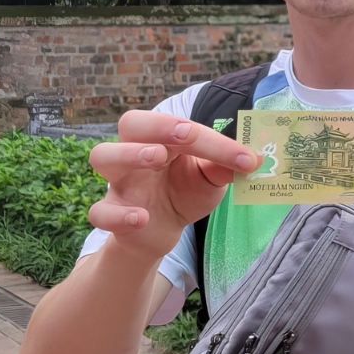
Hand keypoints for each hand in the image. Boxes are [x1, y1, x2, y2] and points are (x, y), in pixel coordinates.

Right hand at [86, 110, 260, 261]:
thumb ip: (225, 167)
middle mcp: (136, 153)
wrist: (162, 230)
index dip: (212, 140)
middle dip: (157, 125)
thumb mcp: (209, 178)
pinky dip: (117, 214)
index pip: (180, 127)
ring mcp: (120, 182)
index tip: (245, 157)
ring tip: (155, 158)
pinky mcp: (111, 213)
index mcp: (163, 138)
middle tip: (184, 135)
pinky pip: (100, 211)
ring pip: (102, 156)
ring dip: (128, 154)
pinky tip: (140, 217)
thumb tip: (253, 160)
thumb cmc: (184, 192)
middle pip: (130, 124)